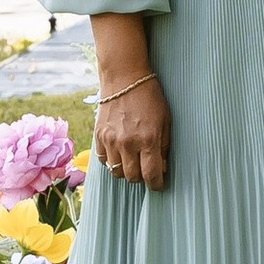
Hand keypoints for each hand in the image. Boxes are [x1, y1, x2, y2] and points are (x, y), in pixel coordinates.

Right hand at [94, 76, 170, 190]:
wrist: (124, 79)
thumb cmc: (150, 98)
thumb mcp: (165, 120)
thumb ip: (164, 146)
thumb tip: (162, 167)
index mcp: (148, 139)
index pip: (151, 175)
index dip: (157, 184)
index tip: (159, 184)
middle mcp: (127, 143)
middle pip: (133, 177)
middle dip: (142, 177)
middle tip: (146, 169)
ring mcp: (110, 141)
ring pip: (116, 172)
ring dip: (126, 171)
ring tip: (133, 161)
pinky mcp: (98, 137)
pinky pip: (104, 161)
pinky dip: (112, 161)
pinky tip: (120, 153)